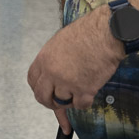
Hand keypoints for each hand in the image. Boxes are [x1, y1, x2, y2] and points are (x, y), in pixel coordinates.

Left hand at [26, 6, 124, 133]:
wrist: (105, 34)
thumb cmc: (86, 33)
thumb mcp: (59, 42)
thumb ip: (52, 59)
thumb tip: (51, 73)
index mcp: (43, 59)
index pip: (32, 80)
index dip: (38, 88)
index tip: (45, 91)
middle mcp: (51, 73)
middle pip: (42, 96)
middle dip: (49, 102)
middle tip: (57, 103)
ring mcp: (67, 83)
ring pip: (62, 102)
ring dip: (70, 100)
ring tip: (79, 91)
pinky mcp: (84, 90)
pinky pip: (80, 105)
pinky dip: (85, 102)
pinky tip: (89, 93)